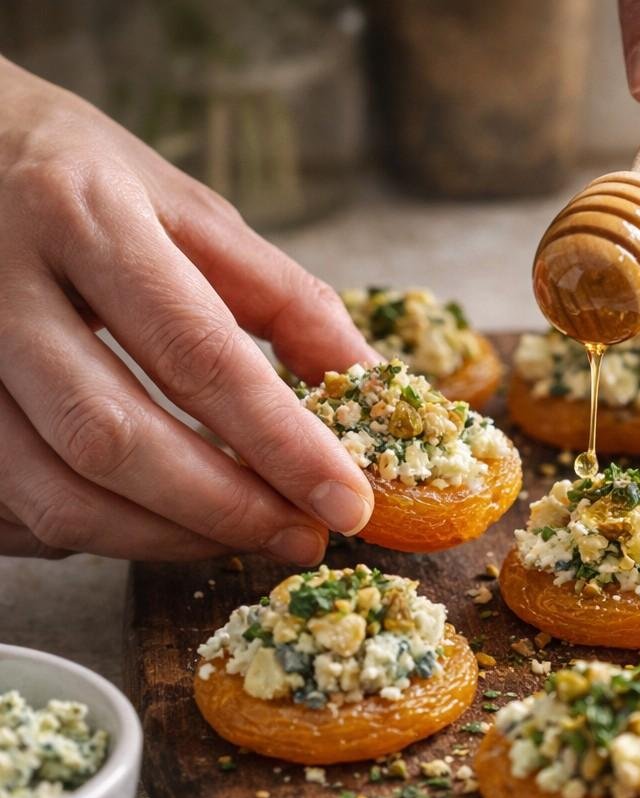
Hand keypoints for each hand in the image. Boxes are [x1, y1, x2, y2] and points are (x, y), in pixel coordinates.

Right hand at [0, 58, 377, 561]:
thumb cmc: (82, 182)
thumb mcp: (190, 212)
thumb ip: (285, 300)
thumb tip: (370, 383)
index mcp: (83, 216)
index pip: (198, 353)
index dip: (281, 444)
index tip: (346, 504)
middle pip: (116, 439)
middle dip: (224, 510)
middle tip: (300, 538)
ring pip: (56, 494)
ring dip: (165, 539)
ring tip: (241, 534)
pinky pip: (15, 511)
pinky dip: (100, 534)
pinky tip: (154, 518)